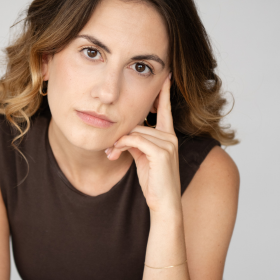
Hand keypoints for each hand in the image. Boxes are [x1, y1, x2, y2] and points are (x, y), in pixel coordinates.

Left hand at [105, 73, 180, 213]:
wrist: (164, 203)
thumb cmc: (154, 182)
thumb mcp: (143, 159)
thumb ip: (137, 143)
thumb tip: (123, 137)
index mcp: (168, 136)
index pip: (165, 110)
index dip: (164, 93)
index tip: (165, 76)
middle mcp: (170, 137)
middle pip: (138, 124)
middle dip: (121, 136)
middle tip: (109, 149)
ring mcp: (168, 143)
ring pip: (135, 131)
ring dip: (118, 142)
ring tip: (110, 154)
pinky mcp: (161, 152)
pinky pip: (135, 140)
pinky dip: (122, 145)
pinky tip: (114, 154)